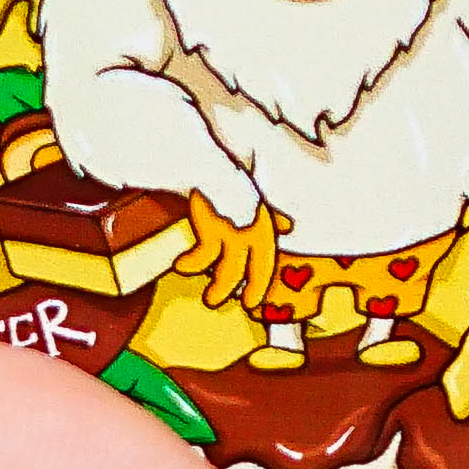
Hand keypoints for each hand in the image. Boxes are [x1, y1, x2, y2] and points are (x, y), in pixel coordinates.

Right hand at [181, 193, 284, 315]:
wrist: (203, 163)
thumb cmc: (228, 182)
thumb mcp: (253, 198)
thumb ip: (270, 214)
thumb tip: (288, 226)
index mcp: (262, 221)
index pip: (267, 257)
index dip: (261, 282)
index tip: (252, 302)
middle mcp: (253, 226)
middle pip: (258, 266)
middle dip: (253, 288)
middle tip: (245, 305)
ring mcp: (235, 227)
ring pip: (231, 268)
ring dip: (221, 288)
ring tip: (210, 301)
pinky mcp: (213, 223)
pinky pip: (204, 253)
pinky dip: (193, 263)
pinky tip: (180, 267)